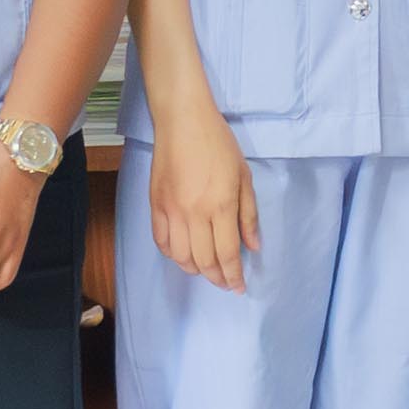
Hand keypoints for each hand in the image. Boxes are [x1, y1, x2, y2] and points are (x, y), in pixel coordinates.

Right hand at [149, 109, 259, 296]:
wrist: (182, 120)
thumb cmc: (218, 144)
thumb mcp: (244, 176)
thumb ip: (248, 214)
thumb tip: (253, 246)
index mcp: (221, 206)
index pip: (228, 253)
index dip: (234, 276)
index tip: (239, 287)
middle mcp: (195, 213)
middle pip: (204, 261)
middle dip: (217, 278)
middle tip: (225, 282)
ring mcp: (172, 210)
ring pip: (181, 257)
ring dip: (195, 269)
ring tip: (206, 270)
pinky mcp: (156, 205)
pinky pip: (162, 241)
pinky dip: (173, 255)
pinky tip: (183, 254)